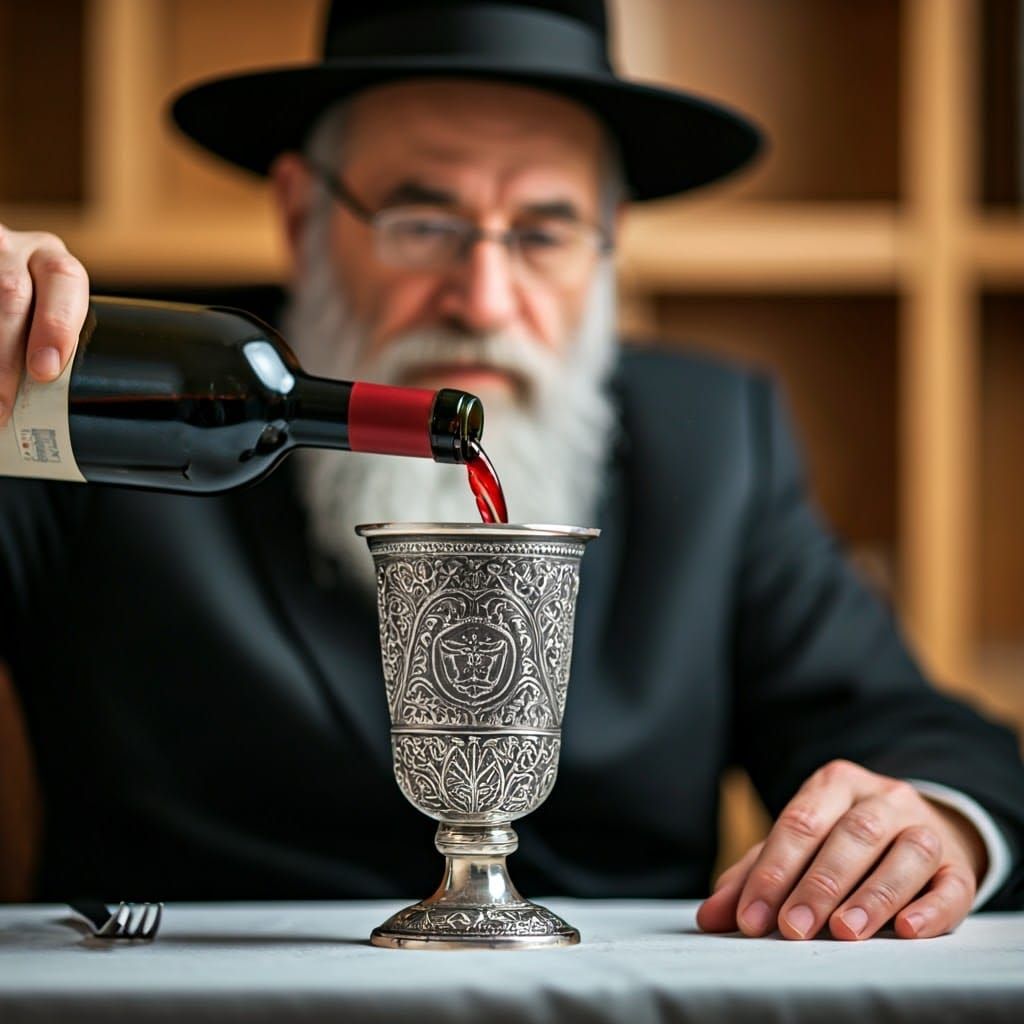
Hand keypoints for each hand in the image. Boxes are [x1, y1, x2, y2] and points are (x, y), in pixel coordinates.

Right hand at [0, 223, 88, 425]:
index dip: (56, 326)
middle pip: (11, 294)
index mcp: (51, 261)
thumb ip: (57, 337)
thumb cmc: (27, 304)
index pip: (63, 280)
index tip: (45, 371)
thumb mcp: (45, 307)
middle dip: (7, 356)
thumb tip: (55, 393)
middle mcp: (12, 250)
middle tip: (4, 403)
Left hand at [697, 760, 987, 940]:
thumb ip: (755, 875)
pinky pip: (952, 884)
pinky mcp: (959, 865)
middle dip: (817, 885)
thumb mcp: (799, 845)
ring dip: (872, 895)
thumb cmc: (844, 840)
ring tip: (845, 932)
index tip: (751, 917)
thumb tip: (710, 915)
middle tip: (792, 927)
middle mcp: (882, 798)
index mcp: (834, 784)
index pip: (800, 823)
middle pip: (850, 835)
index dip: (773, 871)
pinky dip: (931, 908)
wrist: (920, 825)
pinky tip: (908, 929)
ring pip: (904, 853)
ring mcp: (924, 827)